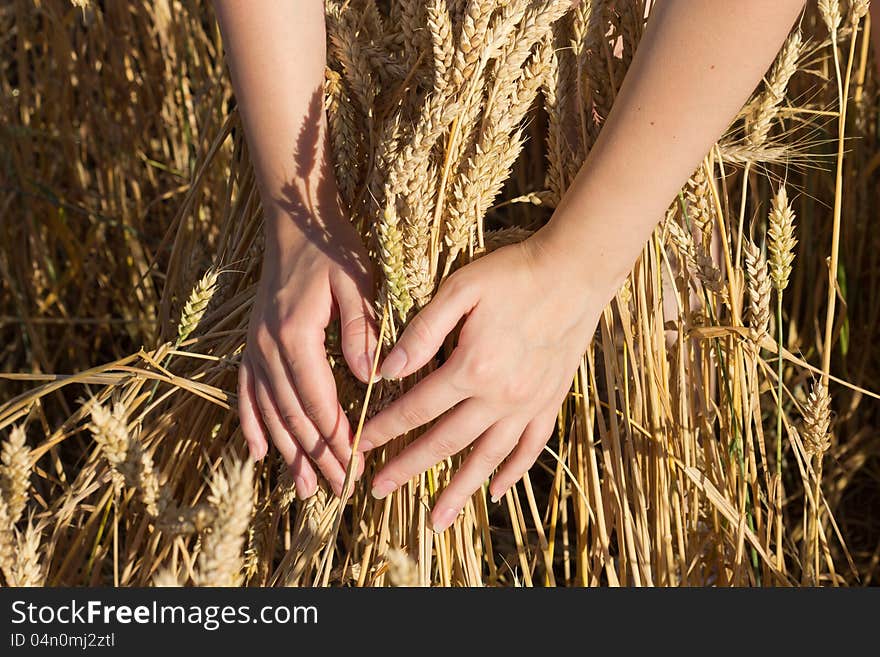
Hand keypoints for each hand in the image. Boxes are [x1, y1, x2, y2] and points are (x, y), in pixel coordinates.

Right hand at [238, 208, 376, 498]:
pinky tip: (258, 453)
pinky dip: (251, 424)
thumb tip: (369, 377)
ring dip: (288, 452)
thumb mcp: (357, 282)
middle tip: (337, 490)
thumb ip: (361, 329)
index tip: (353, 467)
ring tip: (302, 489)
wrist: (293, 224)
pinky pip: (247, 393)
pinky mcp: (252, 345)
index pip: (318, 401)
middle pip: (294, 416)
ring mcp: (255, 348)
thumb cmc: (333, 251)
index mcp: (296, 335)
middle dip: (316, 456)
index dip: (335, 438)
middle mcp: (268, 348)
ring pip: (270, 413)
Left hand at [359, 231, 602, 531]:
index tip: (360, 445)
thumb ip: (422, 331)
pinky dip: (513, 472)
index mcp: (471, 368)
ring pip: (488, 458)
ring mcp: (528, 403)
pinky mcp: (550, 401)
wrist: (575, 271)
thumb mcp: (460, 290)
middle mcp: (500, 396)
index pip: (416, 408)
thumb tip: (387, 370)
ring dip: (459, 490)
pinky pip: (530, 447)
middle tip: (379, 490)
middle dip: (408, 467)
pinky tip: (497, 491)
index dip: (385, 428)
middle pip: (445, 442)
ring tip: (437, 521)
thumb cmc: (512, 275)